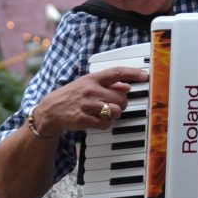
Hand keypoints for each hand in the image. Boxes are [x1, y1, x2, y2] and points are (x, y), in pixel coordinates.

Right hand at [30, 66, 147, 136]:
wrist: (52, 109)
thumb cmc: (74, 95)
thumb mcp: (89, 84)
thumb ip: (108, 84)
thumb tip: (127, 86)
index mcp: (93, 79)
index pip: (116, 72)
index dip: (132, 73)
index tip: (145, 75)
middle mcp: (90, 90)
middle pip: (120, 98)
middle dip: (122, 104)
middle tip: (116, 105)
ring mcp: (86, 105)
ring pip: (115, 111)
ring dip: (114, 114)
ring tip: (106, 113)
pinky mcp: (82, 119)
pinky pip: (105, 124)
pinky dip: (106, 124)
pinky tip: (99, 120)